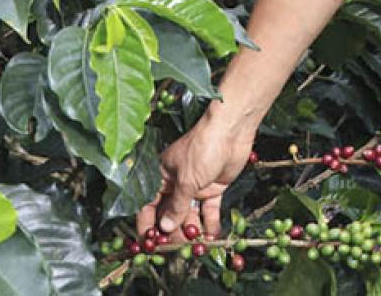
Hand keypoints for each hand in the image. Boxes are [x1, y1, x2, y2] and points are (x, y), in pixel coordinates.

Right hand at [136, 114, 253, 239]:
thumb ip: (176, 206)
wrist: (231, 131)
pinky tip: (211, 236)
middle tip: (177, 249)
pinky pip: (209, 210)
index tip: (150, 244)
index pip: (148, 205)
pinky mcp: (213, 188)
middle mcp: (176, 184)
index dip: (148, 225)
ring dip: (192, 230)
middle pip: (170, 214)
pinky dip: (210, 223)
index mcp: (161, 177)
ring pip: (189, 215)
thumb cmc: (203, 148)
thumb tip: (165, 228)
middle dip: (172, 232)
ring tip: (196, 245)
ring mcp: (195, 186)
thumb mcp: (186, 180)